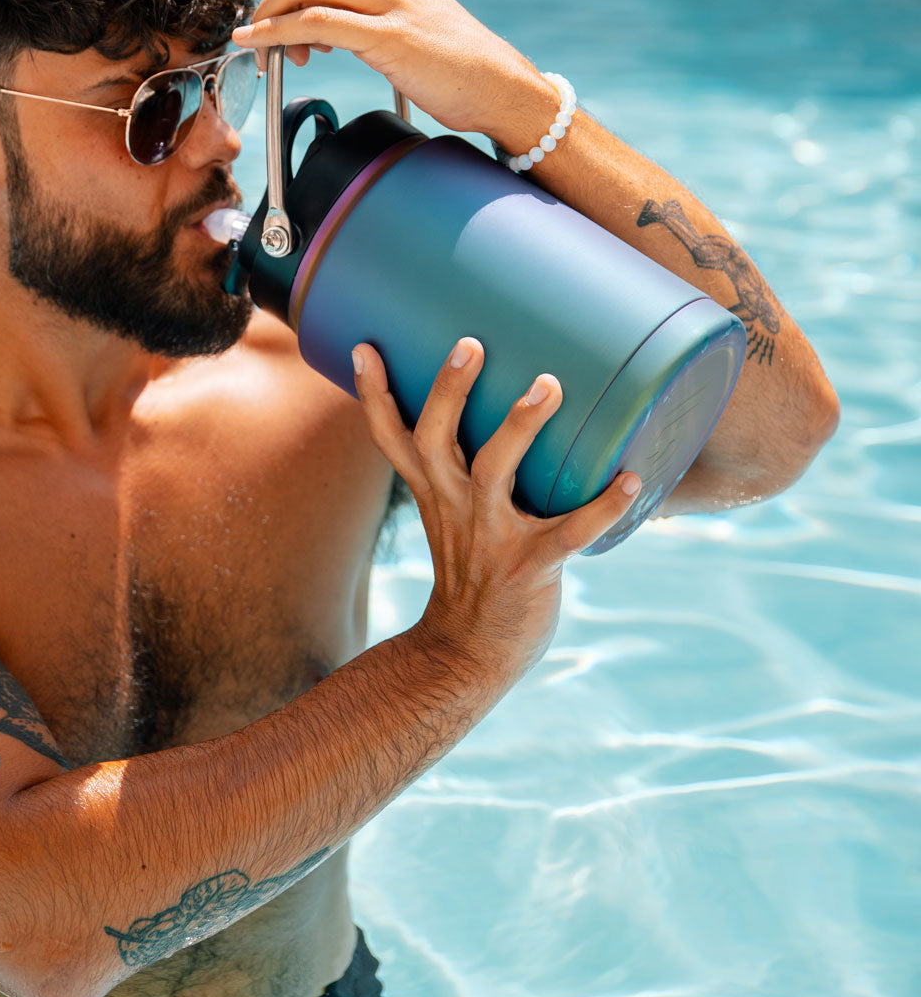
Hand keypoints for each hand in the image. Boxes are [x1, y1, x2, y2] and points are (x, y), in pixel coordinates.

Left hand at [232, 0, 551, 144]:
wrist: (497, 83)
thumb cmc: (451, 62)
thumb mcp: (402, 19)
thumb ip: (364, 10)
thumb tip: (317, 27)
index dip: (283, 1)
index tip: (280, 38)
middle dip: (266, 10)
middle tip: (263, 49)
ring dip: (267, 24)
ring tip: (266, 59)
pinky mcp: (386, 33)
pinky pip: (313, 22)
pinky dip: (275, 34)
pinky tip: (257, 47)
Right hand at [351, 337, 641, 679]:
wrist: (469, 652)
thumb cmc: (472, 570)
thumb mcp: (451, 516)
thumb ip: (466, 469)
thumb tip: (514, 401)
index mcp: (433, 491)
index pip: (391, 438)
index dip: (374, 394)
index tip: (366, 347)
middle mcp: (454, 506)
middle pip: (435, 439)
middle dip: (448, 391)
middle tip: (470, 345)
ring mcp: (490, 536)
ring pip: (494, 473)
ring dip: (518, 427)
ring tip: (547, 385)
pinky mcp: (531, 566)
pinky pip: (568, 534)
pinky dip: (601, 508)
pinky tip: (630, 482)